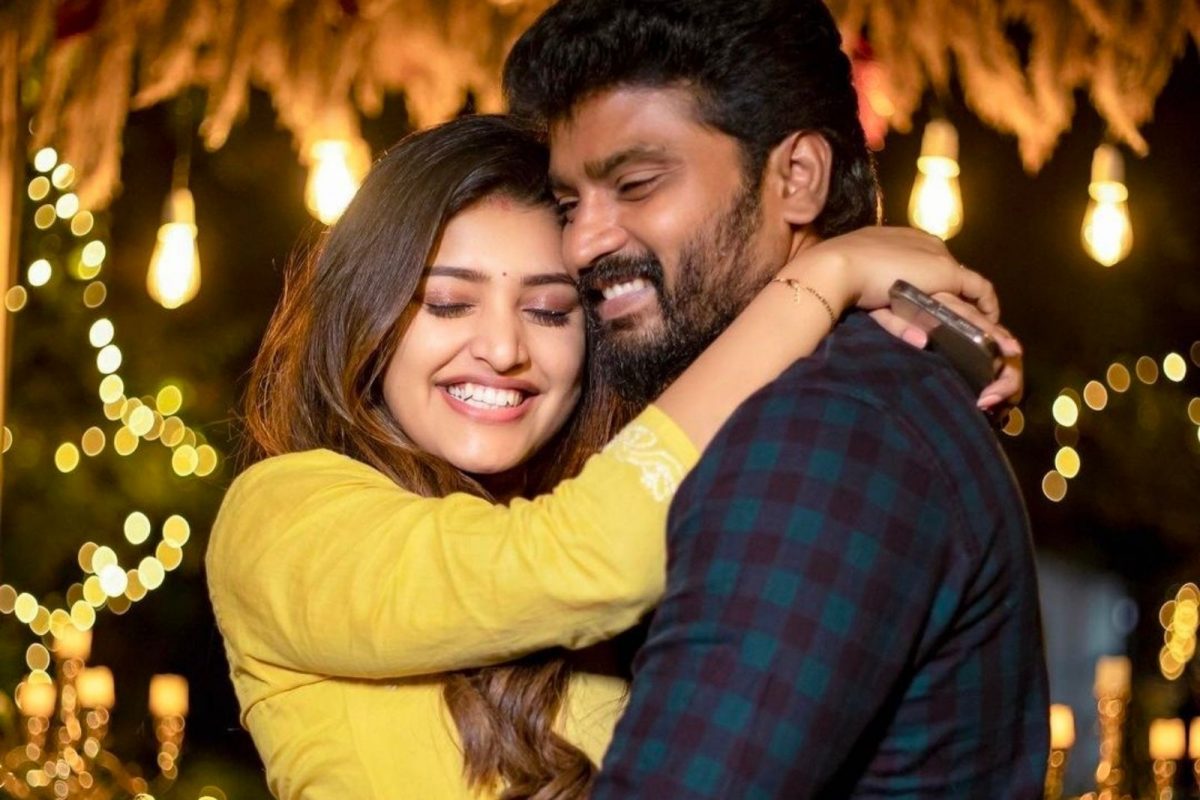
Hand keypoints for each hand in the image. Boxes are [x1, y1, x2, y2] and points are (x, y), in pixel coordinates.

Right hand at [784, 226, 1020, 410]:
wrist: (836, 267)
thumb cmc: (835, 276)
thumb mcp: (854, 282)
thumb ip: (871, 300)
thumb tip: (881, 317)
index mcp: (897, 241)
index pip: (924, 262)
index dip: (935, 285)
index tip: (938, 303)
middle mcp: (921, 243)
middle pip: (949, 275)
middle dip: (962, 296)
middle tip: (971, 316)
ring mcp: (935, 257)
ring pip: (966, 286)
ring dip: (980, 310)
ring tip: (992, 329)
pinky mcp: (945, 273)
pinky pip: (978, 290)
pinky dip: (987, 305)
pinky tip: (992, 323)